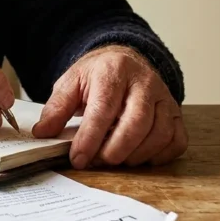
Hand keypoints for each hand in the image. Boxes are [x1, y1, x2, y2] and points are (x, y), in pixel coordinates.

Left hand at [32, 45, 186, 168]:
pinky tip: (140, 157)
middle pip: (137, 123)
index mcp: (113, 71)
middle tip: (98, 161)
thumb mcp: (70, 83)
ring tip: (116, 159)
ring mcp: (164, 97)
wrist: (125, 59)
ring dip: (137, 155)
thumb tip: (42, 133)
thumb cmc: (97, 75)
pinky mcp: (176, 113)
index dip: (90, 138)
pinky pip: (177, 140)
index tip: (78, 159)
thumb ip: (56, 108)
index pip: (104, 109)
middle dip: (116, 150)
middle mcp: (144, 82)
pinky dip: (160, 155)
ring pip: (160, 133)